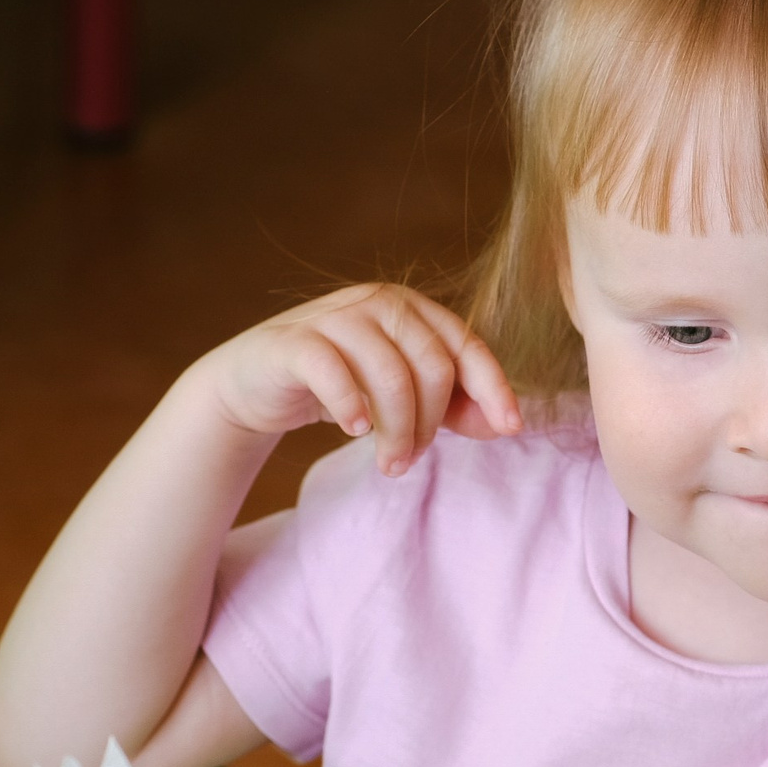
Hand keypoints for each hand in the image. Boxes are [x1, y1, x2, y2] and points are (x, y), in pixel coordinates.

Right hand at [194, 285, 522, 473]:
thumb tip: (504, 424)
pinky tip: (354, 431)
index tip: (511, 428)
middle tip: (409, 462)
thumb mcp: (402, 397)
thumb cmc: (340, 386)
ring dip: (396, 431)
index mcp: (411, 309)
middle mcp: (378, 302)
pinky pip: (335, 373)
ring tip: (389, 464)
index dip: (493, 388)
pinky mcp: (295, 342)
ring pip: (391, 376)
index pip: (467, 346)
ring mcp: (336, 317)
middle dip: (430, 424)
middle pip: (432, 366)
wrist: (256, 382)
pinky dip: (351, 407)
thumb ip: (453, 406)